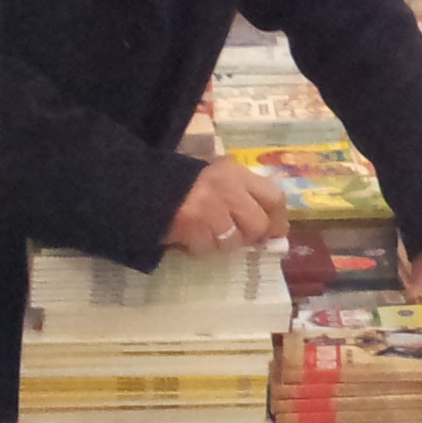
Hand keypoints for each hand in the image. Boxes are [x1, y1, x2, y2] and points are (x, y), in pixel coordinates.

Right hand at [166, 157, 288, 255]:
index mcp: (235, 173)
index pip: (274, 197)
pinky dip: (200, 248)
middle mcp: (227, 188)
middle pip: (257, 225)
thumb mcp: (220, 179)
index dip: (278, 220)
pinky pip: (208, 249)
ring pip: (233, 241)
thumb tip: (272, 231)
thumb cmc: (186, 184)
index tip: (274, 233)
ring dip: (221, 243)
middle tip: (234, 235)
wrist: (143, 187)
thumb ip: (245, 197)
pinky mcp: (191, 226)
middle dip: (248, 236)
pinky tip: (189, 236)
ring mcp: (209, 208)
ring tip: (206, 232)